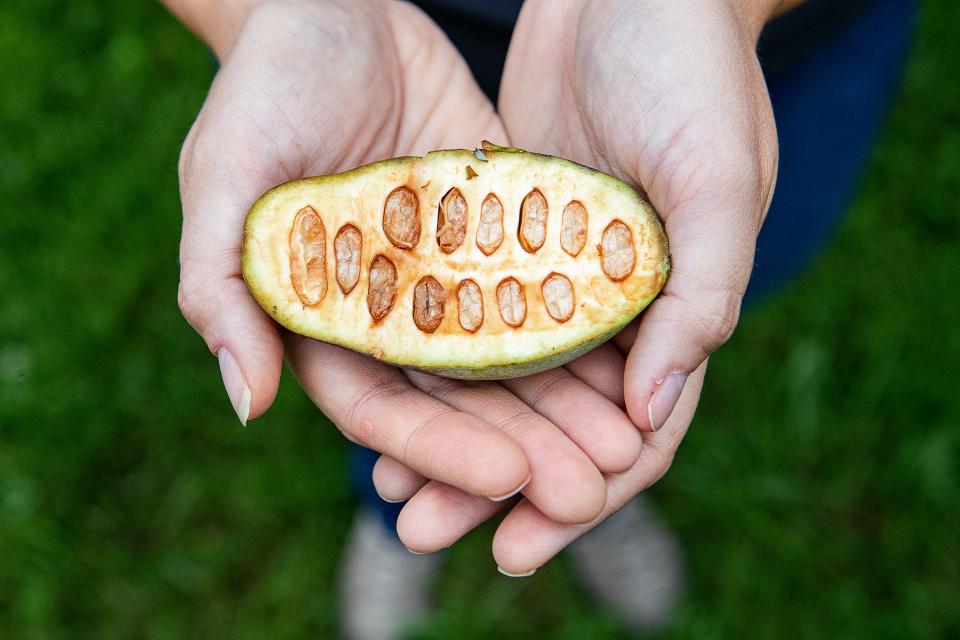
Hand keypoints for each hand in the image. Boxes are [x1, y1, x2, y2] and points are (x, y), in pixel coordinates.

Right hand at [172, 0, 646, 524]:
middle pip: (459, 401)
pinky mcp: (497, 229)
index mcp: (324, 319)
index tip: (508, 477)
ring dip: (564, 407)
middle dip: (521, 448)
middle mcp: (390, 310)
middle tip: (588, 491)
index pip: (381, 407)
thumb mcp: (226, 178)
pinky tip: (633, 361)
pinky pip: (543, 286)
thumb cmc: (265, 86)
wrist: (333, 6)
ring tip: (625, 448)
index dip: (440, 449)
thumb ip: (224, 288)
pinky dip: (582, 327)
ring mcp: (448, 273)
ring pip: (511, 357)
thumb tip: (248, 405)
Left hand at [372, 0, 779, 573]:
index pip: (634, 435)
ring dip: (450, 435)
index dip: (580, 496)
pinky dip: (429, 359)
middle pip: (551, 421)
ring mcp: (551, 271)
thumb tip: (649, 419)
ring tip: (388, 488)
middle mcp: (612, 304)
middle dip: (492, 482)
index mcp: (675, 311)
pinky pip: (460, 311)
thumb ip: (701, 298)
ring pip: (498, 378)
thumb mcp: (719, 181)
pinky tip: (380, 394)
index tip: (521, 541)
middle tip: (425, 531)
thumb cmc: (696, 74)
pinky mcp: (499, 233)